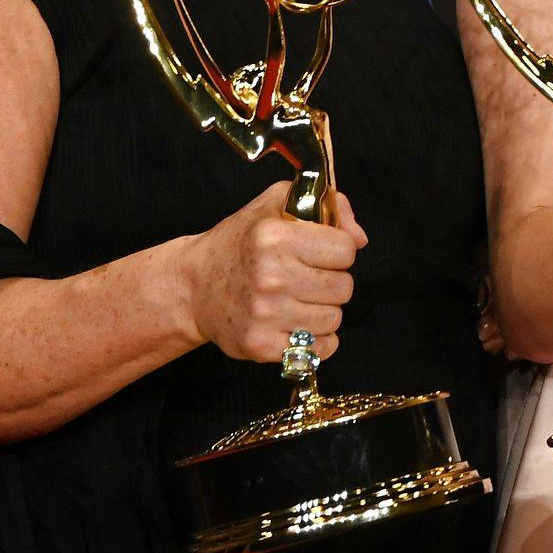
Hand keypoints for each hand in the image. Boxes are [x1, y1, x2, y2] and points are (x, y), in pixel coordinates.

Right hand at [181, 182, 367, 362]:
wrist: (193, 287)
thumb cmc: (240, 243)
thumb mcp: (276, 204)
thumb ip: (328, 205)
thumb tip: (360, 238)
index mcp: (275, 236)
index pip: (346, 250)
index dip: (338, 249)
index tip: (320, 251)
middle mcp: (270, 276)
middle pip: (344, 287)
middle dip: (332, 281)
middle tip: (308, 278)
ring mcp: (264, 314)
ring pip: (334, 319)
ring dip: (323, 310)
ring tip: (299, 300)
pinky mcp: (260, 345)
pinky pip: (320, 349)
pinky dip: (316, 340)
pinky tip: (297, 323)